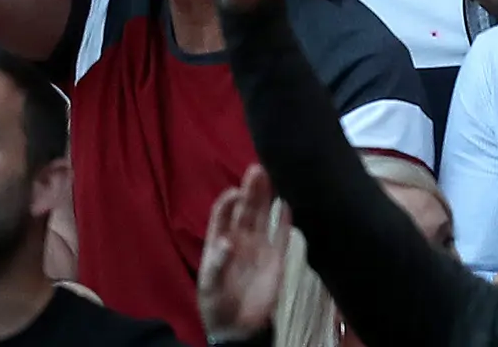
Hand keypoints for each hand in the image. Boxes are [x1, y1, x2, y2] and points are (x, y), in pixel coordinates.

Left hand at [197, 165, 291, 342]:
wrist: (238, 329)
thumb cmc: (217, 305)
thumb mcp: (208, 286)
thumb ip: (216, 262)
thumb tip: (227, 240)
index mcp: (220, 242)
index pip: (223, 215)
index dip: (228, 201)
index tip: (235, 192)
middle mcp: (241, 240)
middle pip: (247, 210)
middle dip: (251, 190)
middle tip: (258, 169)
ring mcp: (260, 248)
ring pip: (264, 217)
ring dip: (267, 198)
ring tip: (273, 175)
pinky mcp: (277, 259)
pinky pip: (283, 236)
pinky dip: (286, 221)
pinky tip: (288, 204)